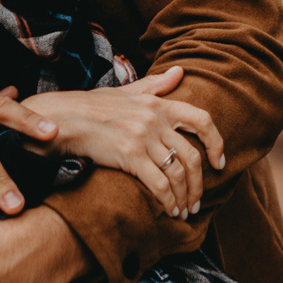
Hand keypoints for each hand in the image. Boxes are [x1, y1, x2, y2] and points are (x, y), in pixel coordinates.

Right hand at [16, 67, 223, 217]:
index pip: (201, 120)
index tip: (219, 162)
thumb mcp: (127, 92)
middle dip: (198, 183)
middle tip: (196, 200)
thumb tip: (180, 71)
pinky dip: (168, 201)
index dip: (216, 143)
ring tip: (183, 210)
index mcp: (158, 103)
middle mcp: (154, 119)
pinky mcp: (129, 155)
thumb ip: (156, 85)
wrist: (62, 118)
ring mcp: (142, 137)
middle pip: (192, 155)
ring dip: (184, 197)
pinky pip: (159, 184)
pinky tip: (168, 211)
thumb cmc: (92, 106)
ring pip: (178, 173)